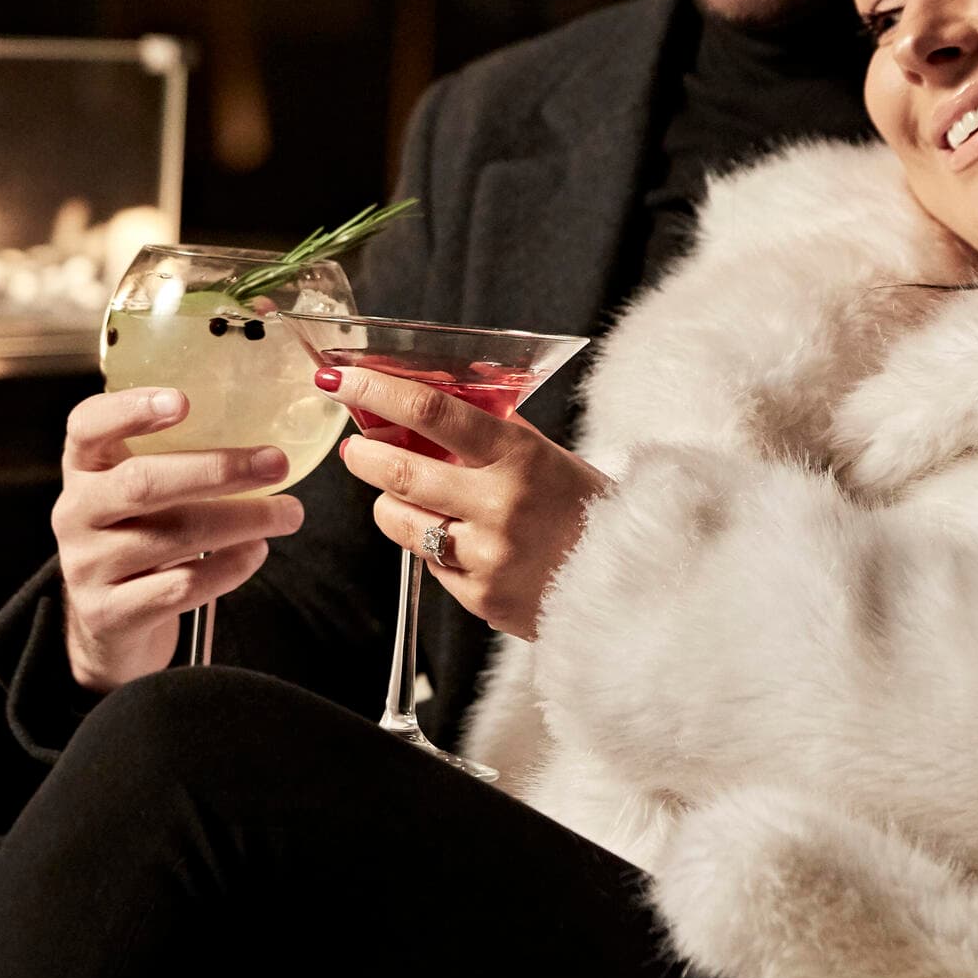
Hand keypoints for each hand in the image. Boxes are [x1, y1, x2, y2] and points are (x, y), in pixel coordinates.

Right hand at [53, 385, 305, 690]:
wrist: (109, 626)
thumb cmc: (139, 538)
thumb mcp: (141, 493)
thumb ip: (178, 457)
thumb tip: (265, 435)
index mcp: (84, 469)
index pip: (87, 426)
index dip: (130, 410)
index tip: (184, 401)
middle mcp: (76, 513)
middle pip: (142, 483)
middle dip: (217, 470)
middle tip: (276, 463)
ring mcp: (87, 567)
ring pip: (172, 536)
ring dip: (242, 520)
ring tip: (288, 513)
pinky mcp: (110, 615)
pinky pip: (180, 587)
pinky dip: (229, 567)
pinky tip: (257, 551)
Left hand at [315, 365, 610, 639]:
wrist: (635, 586)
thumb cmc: (589, 512)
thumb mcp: (551, 457)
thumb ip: (496, 432)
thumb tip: (438, 400)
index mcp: (519, 457)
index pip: (432, 412)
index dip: (376, 392)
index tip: (341, 380)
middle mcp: (498, 506)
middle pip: (399, 471)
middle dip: (363, 455)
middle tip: (355, 447)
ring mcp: (486, 556)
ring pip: (400, 522)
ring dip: (390, 503)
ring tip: (405, 495)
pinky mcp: (479, 597)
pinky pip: (429, 564)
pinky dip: (431, 546)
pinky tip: (457, 538)